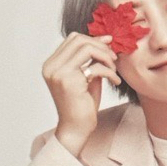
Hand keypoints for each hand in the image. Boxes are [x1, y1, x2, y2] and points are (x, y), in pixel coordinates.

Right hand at [42, 33, 121, 156]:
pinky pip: (95, 66)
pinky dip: (110, 72)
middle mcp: (51, 67)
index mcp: (51, 63)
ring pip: (86, 48)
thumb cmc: (82, 103)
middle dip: (101, 47)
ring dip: (105, 57)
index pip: (73, 38)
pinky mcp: (69, 82)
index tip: (109, 45)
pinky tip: (115, 81)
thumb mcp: (87, 75)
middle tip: (113, 59)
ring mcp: (58, 73)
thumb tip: (105, 37)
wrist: (77, 127)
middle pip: (79, 40)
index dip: (94, 39)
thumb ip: (91, 58)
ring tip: (113, 70)